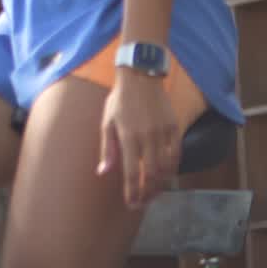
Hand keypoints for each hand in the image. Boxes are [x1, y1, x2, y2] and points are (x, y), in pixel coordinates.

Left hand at [97, 72, 179, 209]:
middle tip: (143, 202)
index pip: (132, 173)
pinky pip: (177, 154)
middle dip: (148, 194)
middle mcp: (147, 137)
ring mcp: (162, 132)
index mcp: (128, 136)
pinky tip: (167, 175)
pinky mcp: (174, 127)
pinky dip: (173, 169)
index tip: (132, 204)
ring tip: (154, 193)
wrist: (140, 75)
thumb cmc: (120, 99)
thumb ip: (107, 149)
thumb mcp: (107, 121)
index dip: (133, 193)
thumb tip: (103, 173)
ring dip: (161, 185)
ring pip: (166, 168)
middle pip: (151, 175)